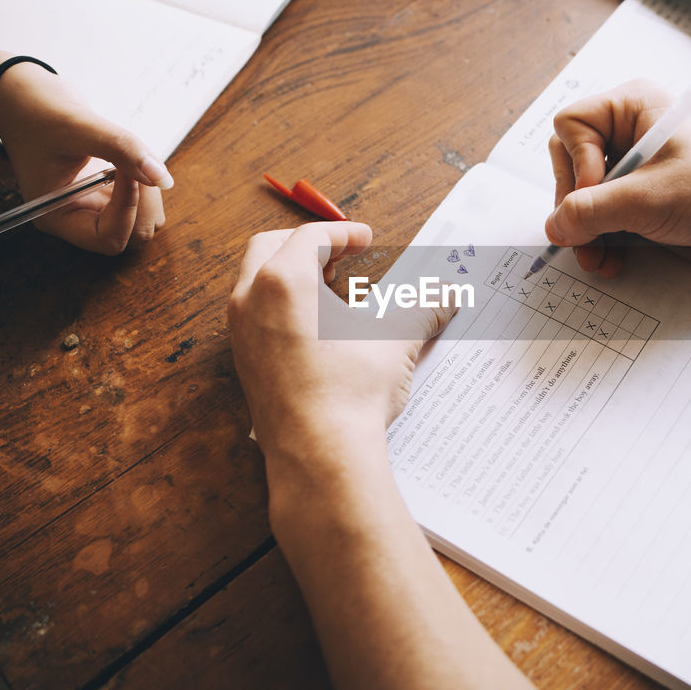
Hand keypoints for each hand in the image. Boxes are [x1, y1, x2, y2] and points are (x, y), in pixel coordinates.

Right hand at [0, 63, 172, 254]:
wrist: (25, 97)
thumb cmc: (36, 111)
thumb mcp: (79, 126)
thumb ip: (123, 150)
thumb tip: (163, 179)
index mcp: (57, 216)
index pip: (109, 238)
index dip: (127, 209)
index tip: (125, 170)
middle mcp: (77, 218)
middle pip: (133, 235)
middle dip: (143, 201)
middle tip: (135, 162)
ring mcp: (94, 206)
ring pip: (143, 220)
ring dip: (148, 190)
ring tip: (128, 156)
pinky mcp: (108, 192)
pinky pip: (143, 200)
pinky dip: (146, 179)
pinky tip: (128, 157)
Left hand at [229, 223, 455, 484]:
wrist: (320, 457)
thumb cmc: (352, 394)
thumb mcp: (394, 341)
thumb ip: (422, 307)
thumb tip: (450, 294)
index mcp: (283, 281)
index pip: (311, 235)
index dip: (343, 232)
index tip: (365, 239)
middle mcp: (251, 300)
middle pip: (271, 247)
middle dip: (308, 245)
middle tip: (343, 258)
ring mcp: (241, 333)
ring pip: (256, 281)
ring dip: (291, 274)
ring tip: (332, 292)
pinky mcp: (243, 363)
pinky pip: (254, 315)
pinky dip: (280, 306)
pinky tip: (318, 330)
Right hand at [546, 80, 690, 276]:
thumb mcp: (645, 200)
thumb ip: (590, 212)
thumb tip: (554, 226)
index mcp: (631, 106)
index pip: (569, 127)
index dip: (576, 166)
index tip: (597, 195)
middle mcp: (630, 129)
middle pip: (571, 164)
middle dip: (576, 207)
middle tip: (584, 237)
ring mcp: (637, 163)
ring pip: (586, 194)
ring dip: (587, 230)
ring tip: (595, 258)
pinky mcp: (645, 193)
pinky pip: (607, 213)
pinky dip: (604, 237)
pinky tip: (611, 258)